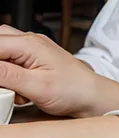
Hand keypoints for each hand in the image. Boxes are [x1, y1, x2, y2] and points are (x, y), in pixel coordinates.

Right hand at [0, 26, 118, 117]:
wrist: (91, 95)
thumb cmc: (72, 90)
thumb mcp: (36, 87)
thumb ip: (8, 76)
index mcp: (29, 44)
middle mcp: (30, 41)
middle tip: (5, 85)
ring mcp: (33, 49)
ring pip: (4, 51)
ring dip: (2, 70)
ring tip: (13, 90)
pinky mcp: (34, 60)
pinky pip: (12, 61)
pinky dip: (9, 76)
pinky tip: (19, 92)